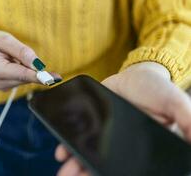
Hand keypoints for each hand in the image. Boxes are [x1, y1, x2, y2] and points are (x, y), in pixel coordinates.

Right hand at [0, 31, 58, 90]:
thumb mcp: (5, 39)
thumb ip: (21, 51)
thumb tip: (38, 65)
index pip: (21, 74)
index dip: (38, 76)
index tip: (53, 79)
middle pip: (25, 77)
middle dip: (32, 68)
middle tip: (31, 57)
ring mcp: (0, 88)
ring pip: (25, 79)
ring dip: (26, 68)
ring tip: (13, 58)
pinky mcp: (5, 88)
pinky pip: (22, 80)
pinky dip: (23, 72)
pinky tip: (13, 64)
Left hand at [55, 62, 190, 175]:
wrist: (134, 75)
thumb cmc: (156, 90)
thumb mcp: (173, 102)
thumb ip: (185, 118)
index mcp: (144, 147)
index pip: (130, 167)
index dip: (113, 174)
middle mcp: (123, 146)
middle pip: (105, 166)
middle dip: (89, 174)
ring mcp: (106, 136)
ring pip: (91, 156)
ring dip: (76, 166)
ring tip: (65, 172)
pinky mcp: (94, 125)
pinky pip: (81, 139)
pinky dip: (69, 147)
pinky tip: (62, 152)